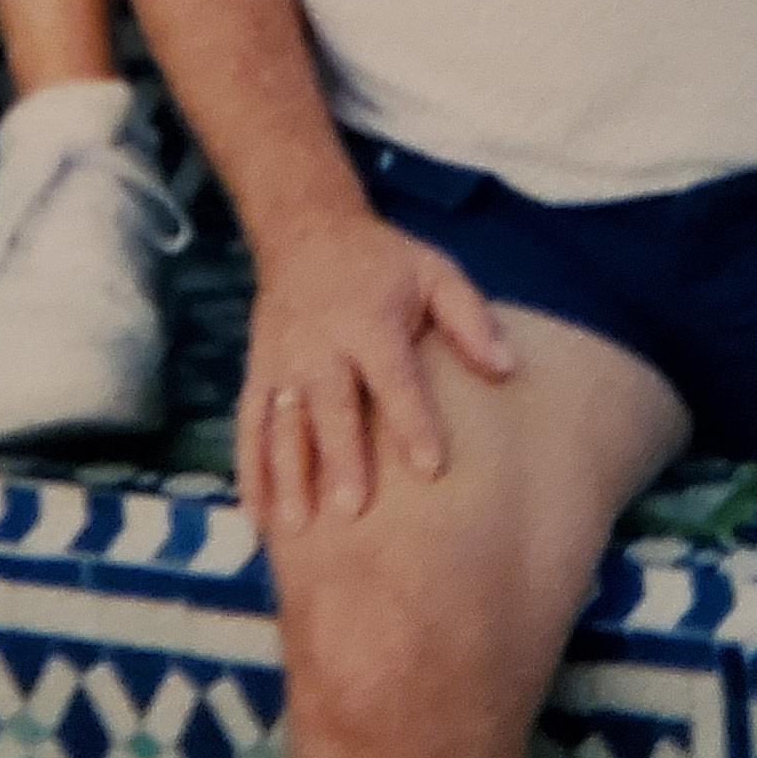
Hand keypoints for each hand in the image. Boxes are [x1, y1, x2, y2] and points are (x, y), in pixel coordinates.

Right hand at [238, 209, 514, 535]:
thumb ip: (470, 320)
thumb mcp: (435, 272)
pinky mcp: (258, 373)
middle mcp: (320, 345)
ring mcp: (282, 362)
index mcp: (369, 321)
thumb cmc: (383, 263)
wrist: (305, 229)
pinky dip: (249, 471)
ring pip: (281, 424)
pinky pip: (249, 424)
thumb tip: (507, 370)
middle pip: (329, 407)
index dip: (411, 421)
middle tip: (349, 511)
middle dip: (338, 458)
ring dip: (285, 475)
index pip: (393, 377)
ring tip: (295, 527)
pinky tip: (257, 517)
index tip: (430, 468)